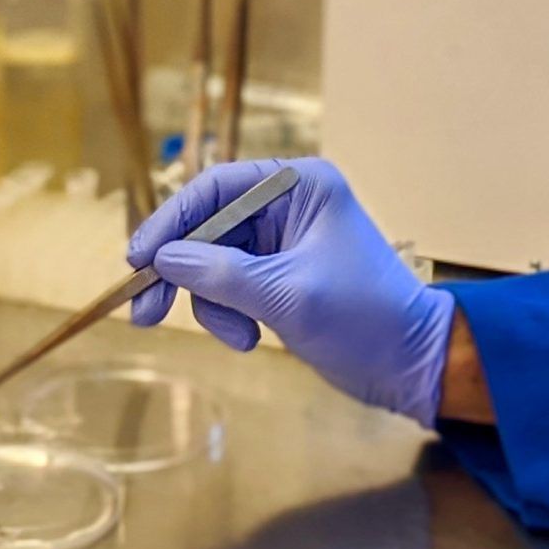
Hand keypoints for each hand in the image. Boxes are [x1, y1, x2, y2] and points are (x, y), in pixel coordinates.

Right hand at [126, 158, 454, 424]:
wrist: (410, 363)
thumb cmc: (364, 318)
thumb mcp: (287, 295)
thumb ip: (221, 274)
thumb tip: (163, 259)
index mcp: (301, 185)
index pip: (216, 187)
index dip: (170, 221)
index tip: (137, 260)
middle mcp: (288, 203)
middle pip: (206, 226)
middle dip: (180, 271)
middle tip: (144, 313)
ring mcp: (282, 240)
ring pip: (212, 261)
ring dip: (213, 303)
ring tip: (239, 337)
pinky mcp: (277, 275)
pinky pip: (228, 286)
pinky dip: (228, 314)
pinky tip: (249, 338)